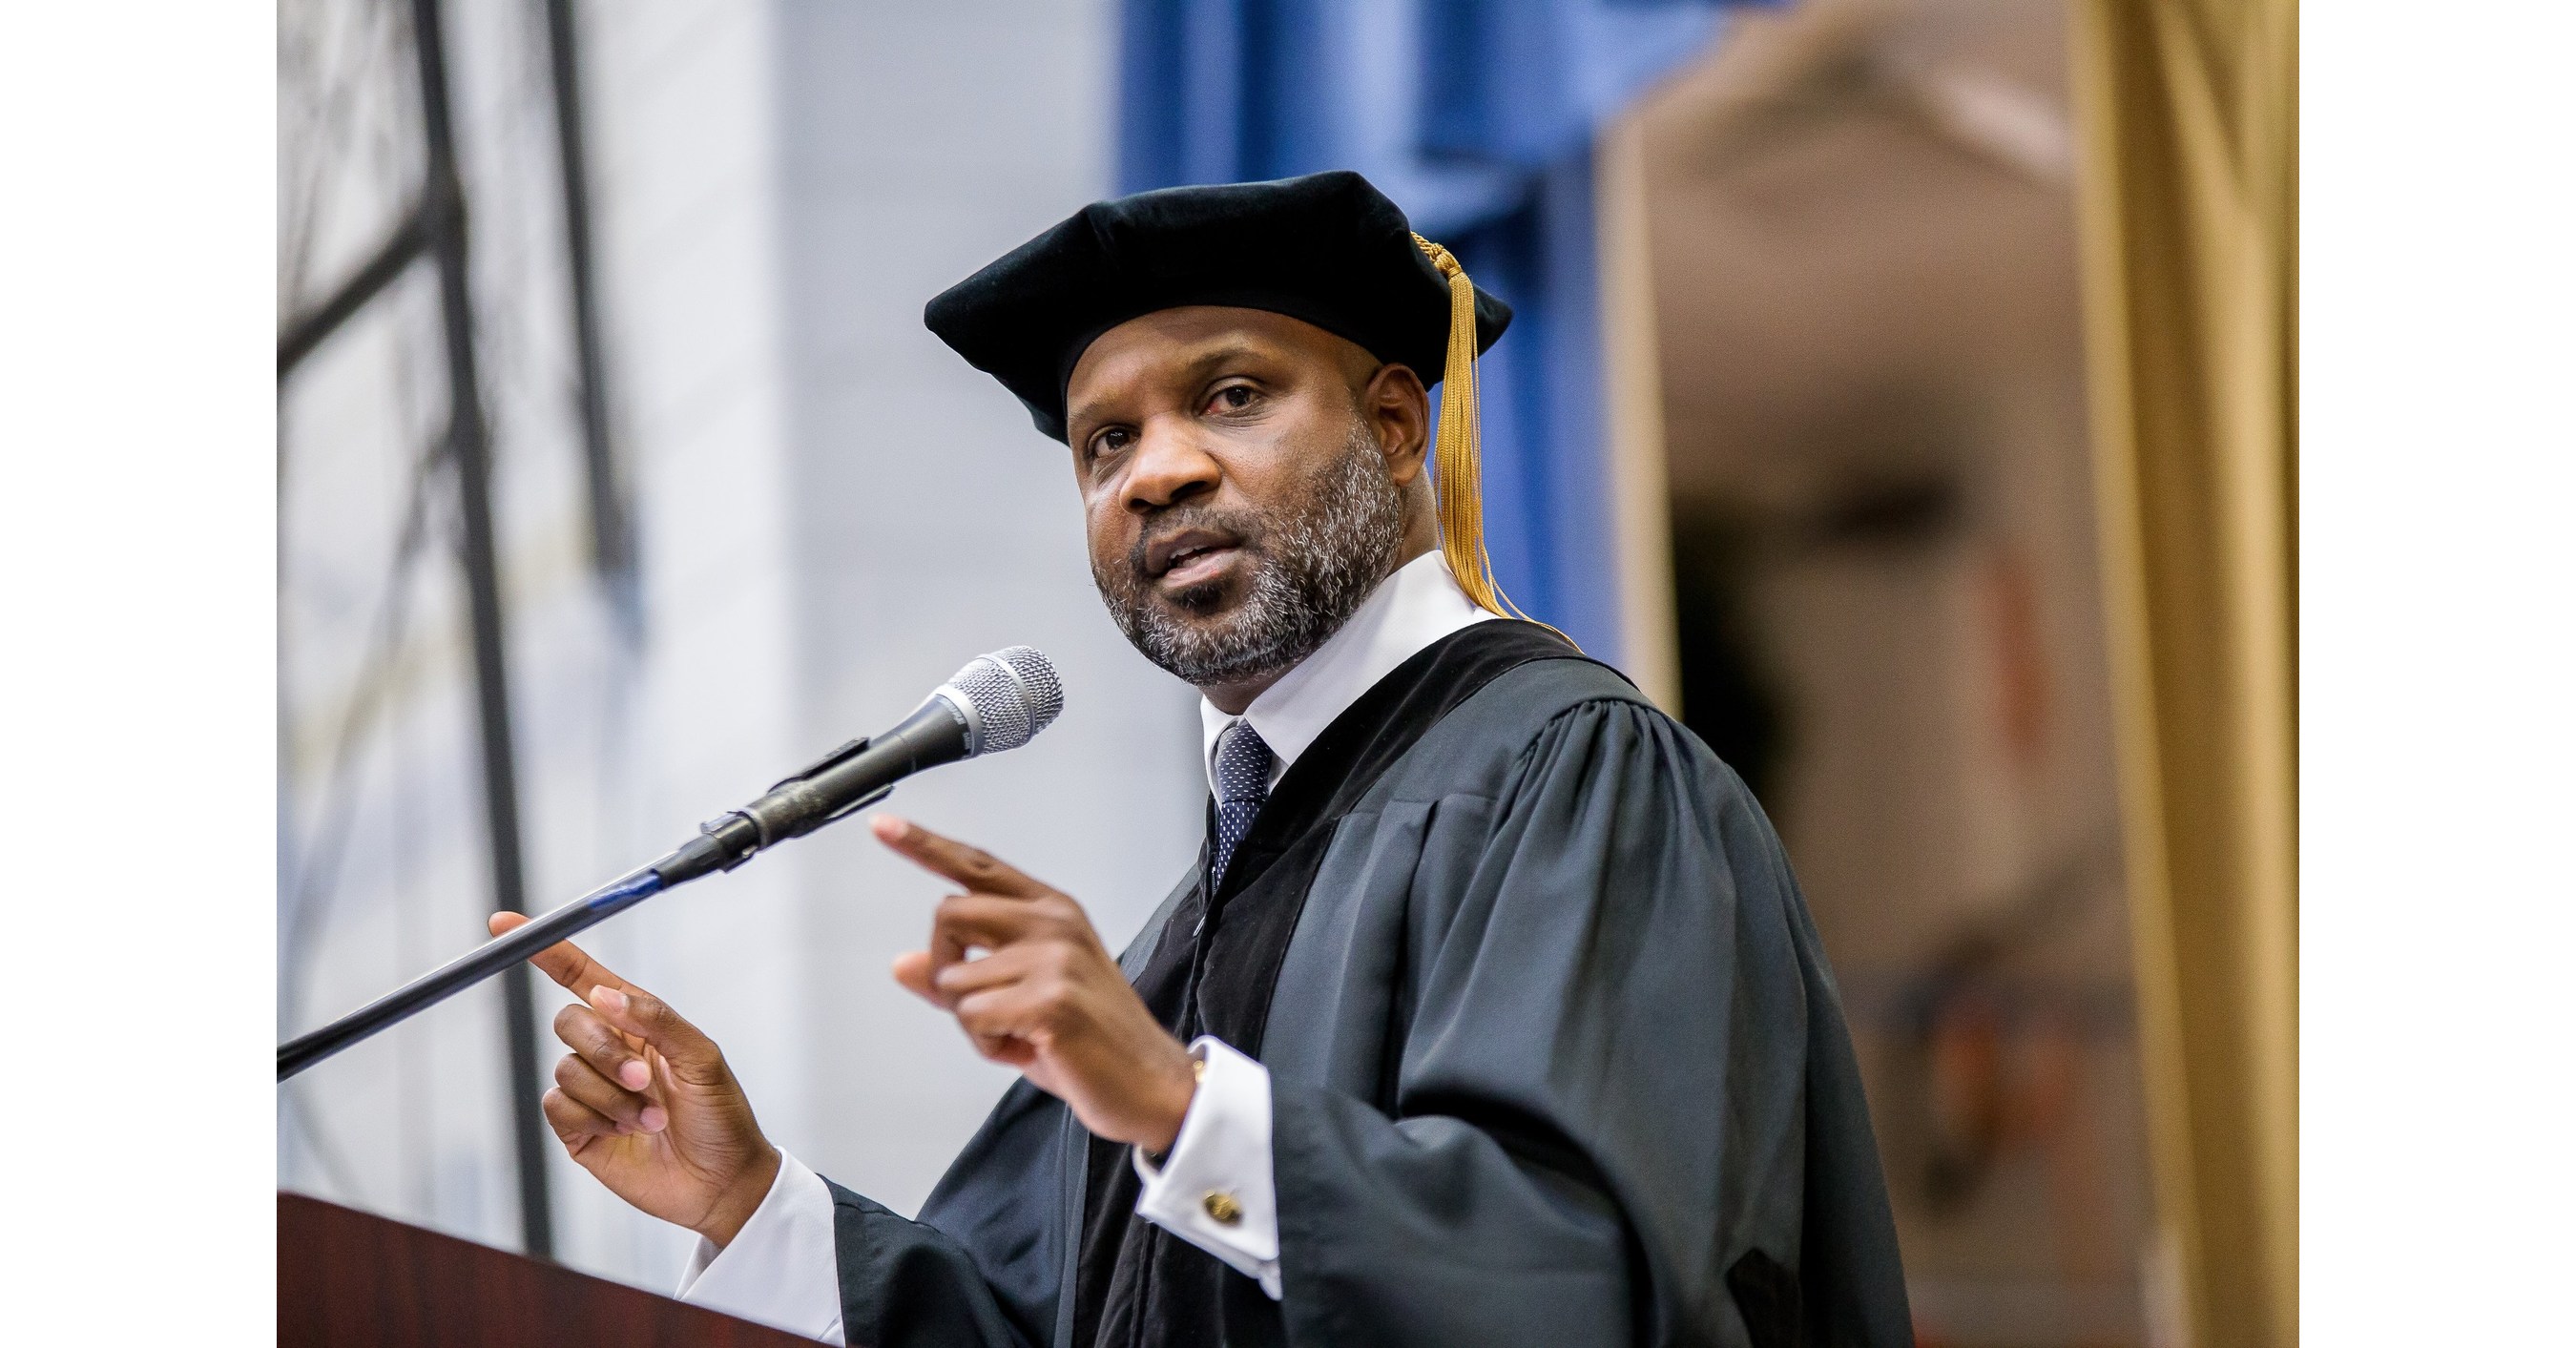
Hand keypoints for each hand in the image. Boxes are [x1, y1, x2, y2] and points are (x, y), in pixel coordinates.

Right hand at [490, 912, 779, 1247]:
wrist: (720, 1183)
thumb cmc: (721, 1116)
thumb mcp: (701, 1059)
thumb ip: (655, 1019)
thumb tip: (603, 993)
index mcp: (639, 1023)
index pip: (583, 978)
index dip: (547, 950)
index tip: (504, 924)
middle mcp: (610, 1051)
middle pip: (569, 1022)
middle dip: (603, 1050)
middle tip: (644, 1080)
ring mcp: (592, 1090)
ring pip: (564, 1068)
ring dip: (611, 1095)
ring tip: (652, 1117)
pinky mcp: (578, 1129)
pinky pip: (557, 1105)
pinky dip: (592, 1117)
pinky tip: (625, 1132)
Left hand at [876, 814, 1198, 1151]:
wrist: (1151, 1085)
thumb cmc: (1092, 1041)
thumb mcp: (1020, 1002)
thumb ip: (962, 977)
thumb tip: (903, 964)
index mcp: (1051, 912)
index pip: (976, 867)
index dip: (925, 845)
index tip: (886, 826)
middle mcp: (1053, 923)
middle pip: (948, 914)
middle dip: (945, 968)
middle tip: (982, 1007)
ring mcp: (1055, 958)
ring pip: (955, 979)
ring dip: (973, 1023)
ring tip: (1021, 1034)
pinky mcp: (1050, 999)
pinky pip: (972, 1017)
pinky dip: (987, 1045)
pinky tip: (1027, 1048)